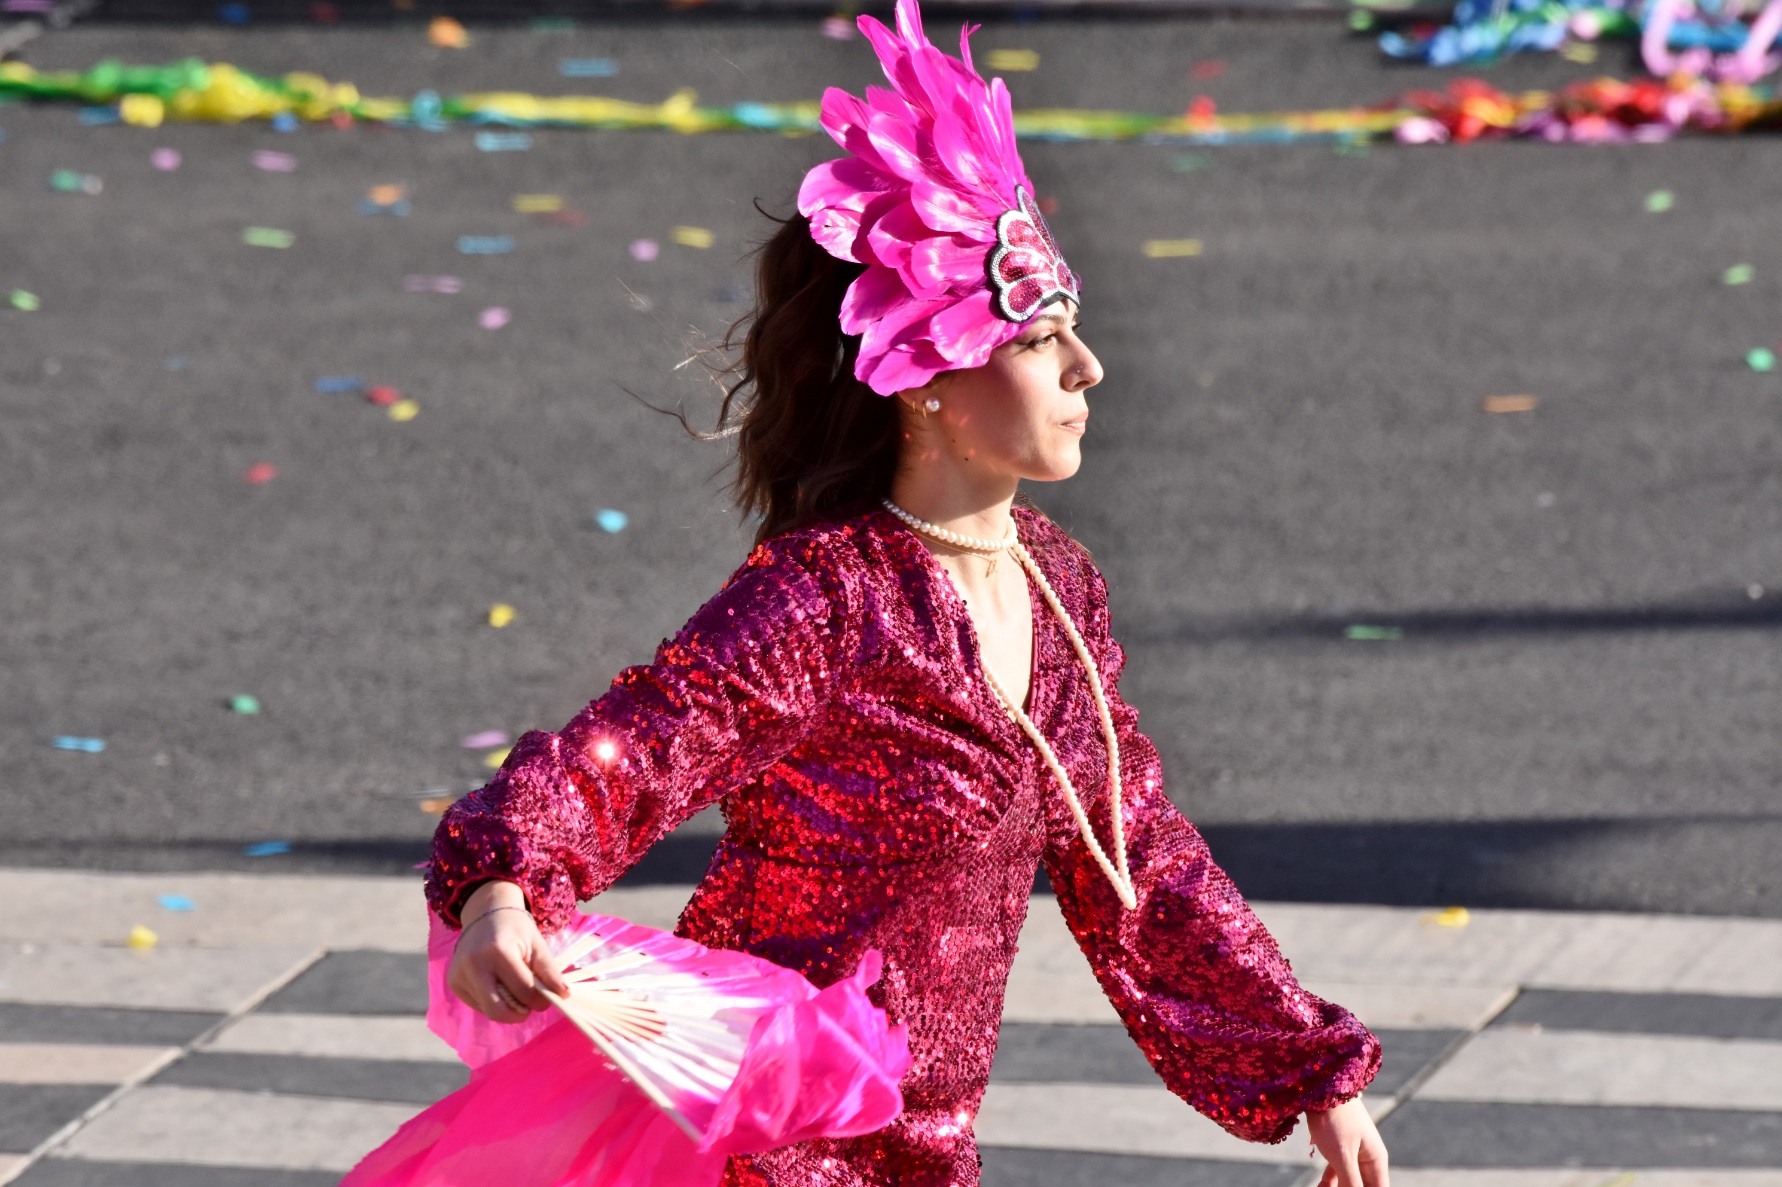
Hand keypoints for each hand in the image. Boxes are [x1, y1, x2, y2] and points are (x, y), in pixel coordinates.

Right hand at [445, 880, 570, 1023]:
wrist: (485, 915)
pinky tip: (497, 983)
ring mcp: (459, 975)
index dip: (540, 1001)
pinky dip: (493, 1001)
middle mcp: (473, 964)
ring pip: (488, 1010)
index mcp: (498, 951)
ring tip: (515, 988)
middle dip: (520, 1013)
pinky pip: (478, 1005)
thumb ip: (550, 971)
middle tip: (530, 1004)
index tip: (548, 998)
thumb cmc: (516, 930)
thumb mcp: (537, 945)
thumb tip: (564, 995)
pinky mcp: (453, 983)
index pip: (523, 991)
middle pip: (498, 1011)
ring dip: (508, 1007)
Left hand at [1306, 1095, 1388, 1186]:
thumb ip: (1351, 1182)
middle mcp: (1368, 1157)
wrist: (1320, 1085)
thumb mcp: (1343, 1155)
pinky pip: (1337, 1171)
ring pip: (1349, 1181)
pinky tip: (1320, 1186)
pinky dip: (1329, 1181)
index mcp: (1376, 1160)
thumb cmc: (1334, 1118)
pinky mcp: (1338, 1146)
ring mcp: (1353, 1151)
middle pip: (1364, 1185)